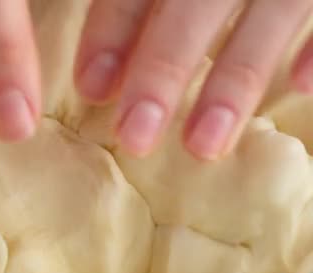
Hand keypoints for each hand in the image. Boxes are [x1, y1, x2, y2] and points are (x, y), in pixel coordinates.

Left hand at [75, 0, 312, 158]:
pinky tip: (299, 87)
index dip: (113, 29)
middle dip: (162, 69)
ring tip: (202, 146)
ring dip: (233, 82)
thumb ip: (139, 9)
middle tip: (134, 136)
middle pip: (196, 4)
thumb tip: (99, 79)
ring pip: (270, 15)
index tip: (91, 88)